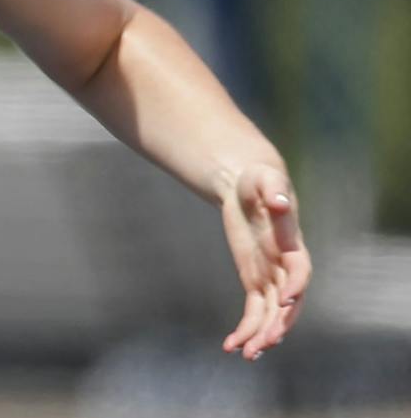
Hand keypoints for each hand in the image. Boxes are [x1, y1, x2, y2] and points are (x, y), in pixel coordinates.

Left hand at [219, 164, 309, 360]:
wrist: (249, 187)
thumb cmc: (259, 181)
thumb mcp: (263, 179)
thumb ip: (273, 190)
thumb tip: (280, 202)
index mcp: (293, 245)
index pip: (300, 271)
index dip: (296, 284)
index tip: (286, 297)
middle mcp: (286, 267)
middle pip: (289, 302)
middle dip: (280, 322)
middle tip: (266, 340)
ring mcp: (272, 277)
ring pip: (272, 314)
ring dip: (262, 334)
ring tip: (247, 354)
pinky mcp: (255, 281)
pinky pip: (254, 311)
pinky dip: (246, 329)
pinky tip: (232, 345)